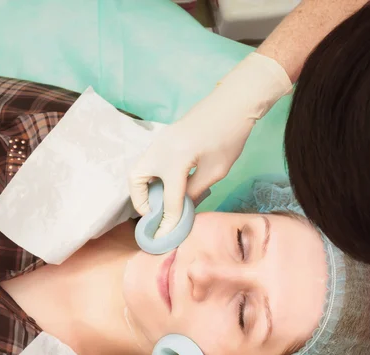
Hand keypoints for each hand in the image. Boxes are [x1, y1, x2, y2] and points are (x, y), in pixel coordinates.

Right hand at [129, 52, 290, 237]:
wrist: (233, 102)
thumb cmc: (229, 137)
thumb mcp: (215, 170)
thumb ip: (194, 191)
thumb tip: (181, 208)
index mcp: (175, 160)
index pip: (168, 198)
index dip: (167, 220)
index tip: (164, 236)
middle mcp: (160, 150)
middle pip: (137, 180)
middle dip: (142, 201)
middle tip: (155, 214)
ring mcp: (159, 141)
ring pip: (139, 169)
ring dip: (145, 188)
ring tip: (161, 201)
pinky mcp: (163, 138)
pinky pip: (149, 161)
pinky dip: (152, 176)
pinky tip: (168, 184)